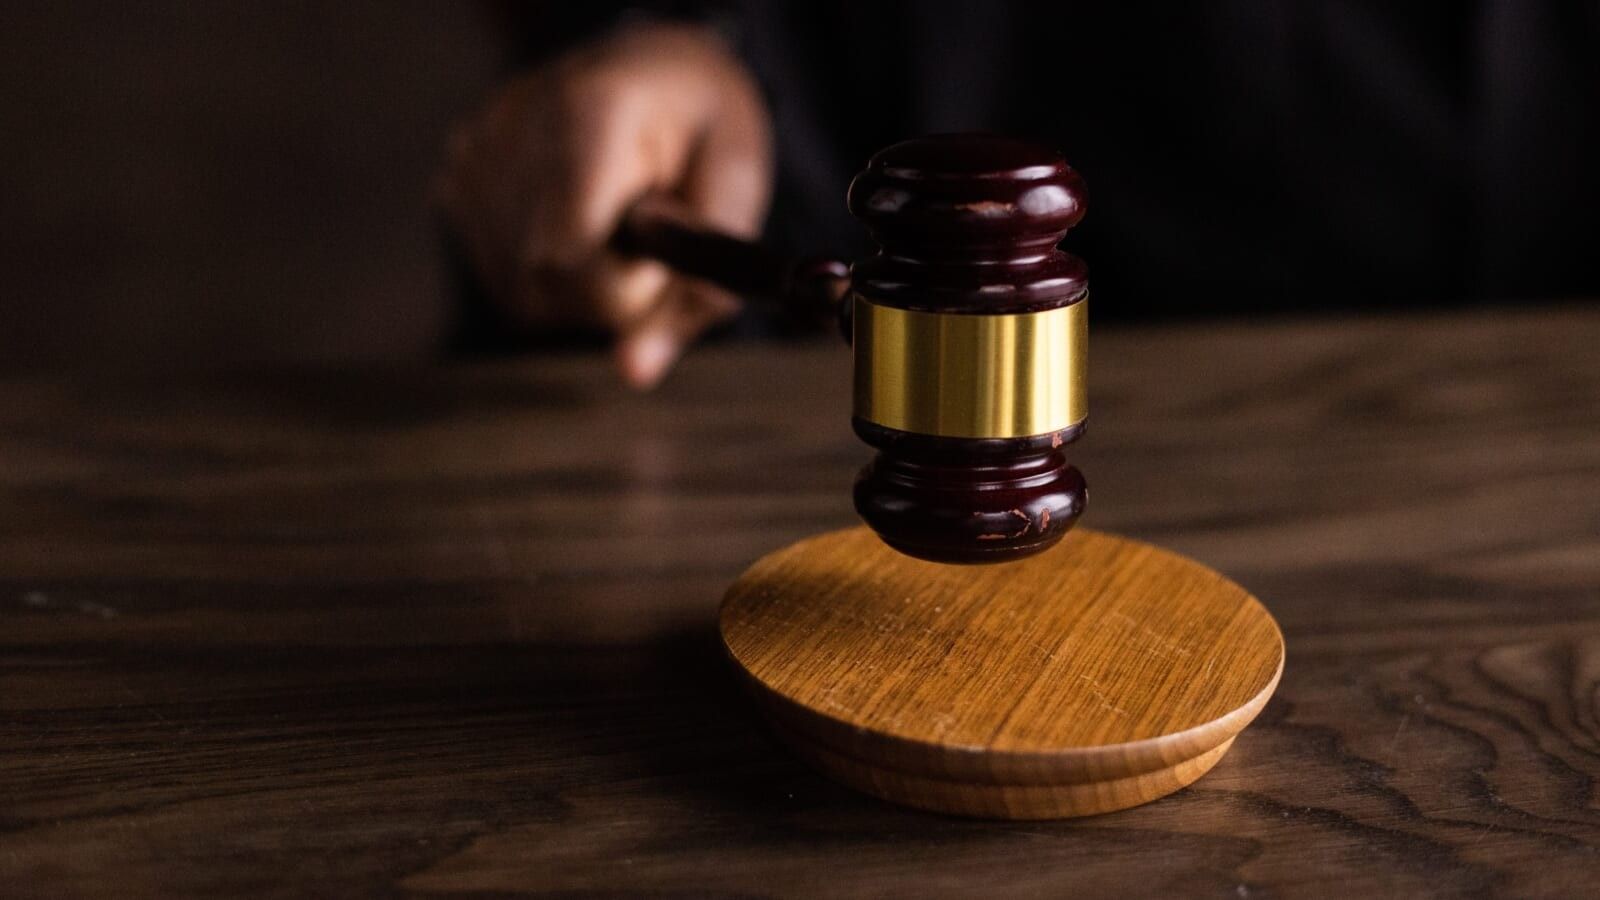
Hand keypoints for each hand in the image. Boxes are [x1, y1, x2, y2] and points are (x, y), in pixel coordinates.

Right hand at [435, 22, 773, 388]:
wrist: (654, 71)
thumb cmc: (703, 131)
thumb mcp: (736, 194)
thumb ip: (698, 288)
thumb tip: (634, 373)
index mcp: (591, 112)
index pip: (569, 255)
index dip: (624, 287)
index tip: (661, 253)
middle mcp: (514, 127)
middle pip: (542, 282)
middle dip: (609, 291)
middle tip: (649, 238)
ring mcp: (475, 153)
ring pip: (520, 293)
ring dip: (580, 288)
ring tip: (614, 224)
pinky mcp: (457, 178)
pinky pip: (504, 278)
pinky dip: (549, 274)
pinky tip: (578, 225)